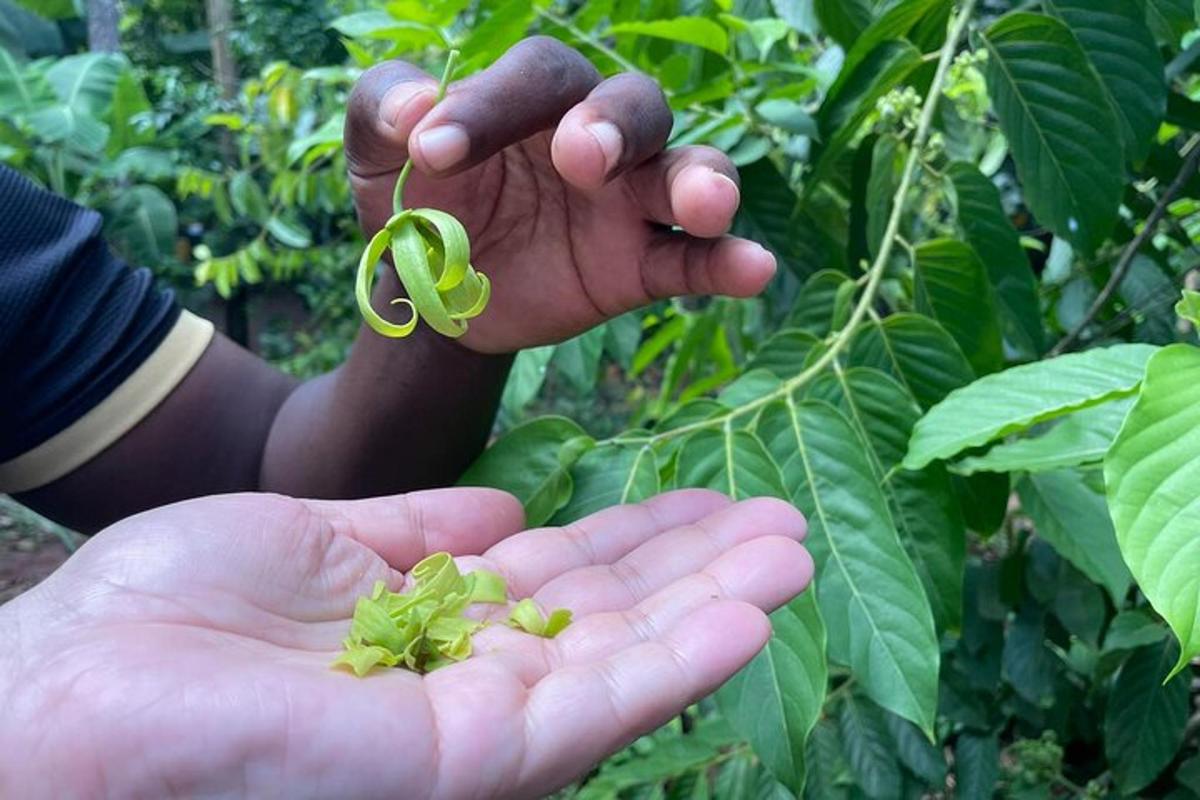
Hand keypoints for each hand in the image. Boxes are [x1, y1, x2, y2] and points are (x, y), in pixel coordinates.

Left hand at [0, 489, 810, 797]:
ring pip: (625, 662)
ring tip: (794, 550)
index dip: (644, 538)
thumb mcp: (316, 542)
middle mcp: (467, 680)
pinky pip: (596, 710)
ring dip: (717, 607)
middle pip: (612, 618)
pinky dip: (680, 662)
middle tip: (787, 518)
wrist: (68, 692)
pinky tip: (750, 612)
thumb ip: (421, 532)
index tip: (710, 495)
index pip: (566, 578)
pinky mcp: (470, 760)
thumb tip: (509, 507)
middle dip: (701, 567)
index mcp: (432, 626)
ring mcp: (474, 725)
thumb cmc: (170, 613)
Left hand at [345, 37, 777, 353]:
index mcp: (533, 98)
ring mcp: (628, 202)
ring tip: (705, 205)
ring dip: (703, 183)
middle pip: (635, 105)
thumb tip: (416, 106)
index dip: (489, 105)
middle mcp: (595, 135)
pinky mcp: (641, 265)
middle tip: (580, 158)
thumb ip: (381, 111)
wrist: (435, 295)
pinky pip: (695, 261)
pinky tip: (755, 271)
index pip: (535, 77)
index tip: (430, 152)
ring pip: (686, 172)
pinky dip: (728, 263)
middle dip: (616, 127)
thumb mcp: (377, 156)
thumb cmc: (417, 203)